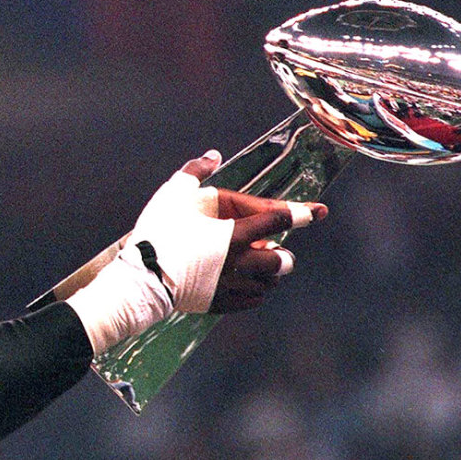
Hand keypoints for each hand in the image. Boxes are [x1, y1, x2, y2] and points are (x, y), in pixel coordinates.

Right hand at [65, 149, 327, 354]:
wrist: (142, 280)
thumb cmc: (157, 233)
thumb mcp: (173, 195)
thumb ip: (195, 172)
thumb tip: (213, 155)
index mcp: (233, 233)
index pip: (277, 220)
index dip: (300, 213)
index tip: (318, 212)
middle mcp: (239, 261)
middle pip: (281, 261)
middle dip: (283, 253)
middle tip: (276, 248)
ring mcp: (231, 286)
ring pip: (268, 283)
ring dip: (269, 273)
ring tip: (259, 266)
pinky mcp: (220, 303)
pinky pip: (252, 300)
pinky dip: (255, 291)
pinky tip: (247, 285)